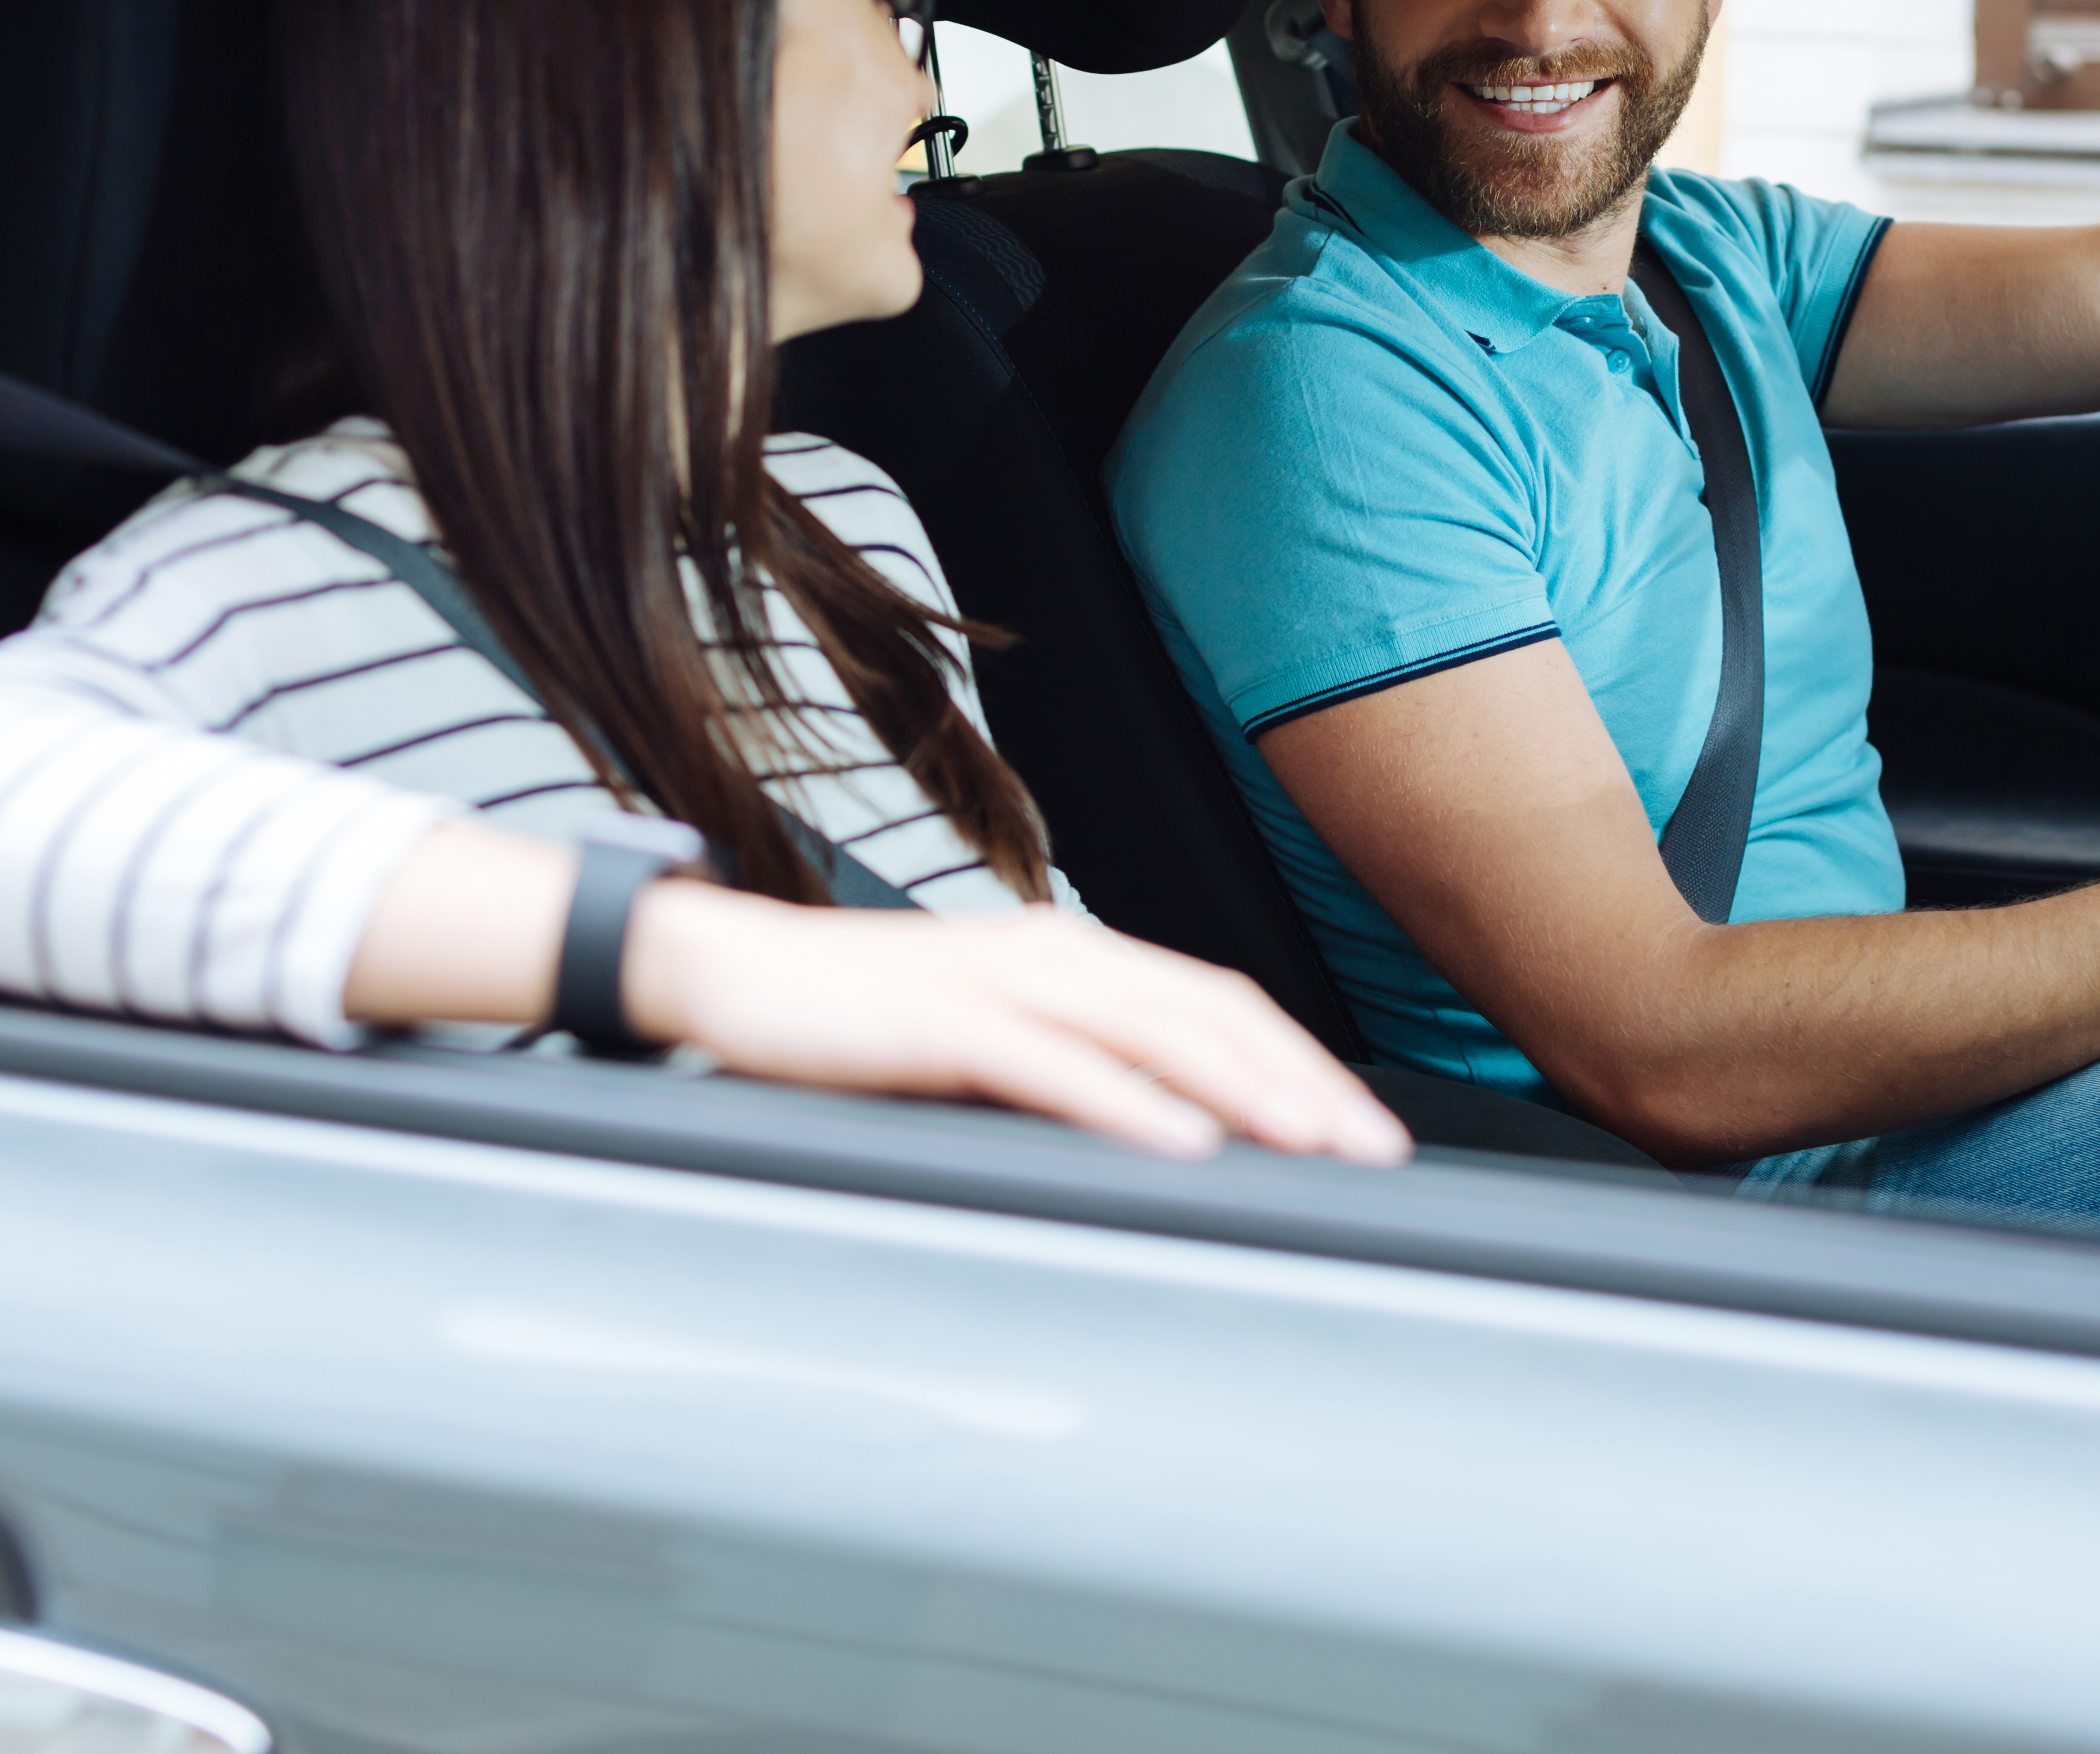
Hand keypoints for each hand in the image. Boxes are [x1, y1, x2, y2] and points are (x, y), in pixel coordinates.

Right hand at [628, 888, 1412, 1166]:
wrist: (730, 974)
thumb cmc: (859, 1021)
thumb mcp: (988, 1040)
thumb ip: (1069, 1067)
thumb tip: (1162, 1127)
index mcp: (1071, 955)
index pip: (1214, 1004)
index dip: (1296, 1060)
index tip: (1358, 1125)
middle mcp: (1052, 952)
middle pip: (1207, 1014)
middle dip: (1299, 1081)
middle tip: (1369, 1147)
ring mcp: (998, 980)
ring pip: (1151, 1033)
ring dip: (1238, 1090)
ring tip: (1306, 1140)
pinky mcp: (942, 1021)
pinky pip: (1053, 1065)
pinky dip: (1124, 1104)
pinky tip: (1176, 1140)